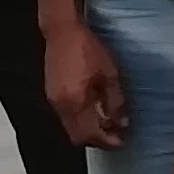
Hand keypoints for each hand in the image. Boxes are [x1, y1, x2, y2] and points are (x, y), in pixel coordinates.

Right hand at [43, 15, 126, 149]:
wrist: (62, 30)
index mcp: (75, 103)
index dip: (108, 142)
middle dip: (98, 140)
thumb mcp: (109, 74)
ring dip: (89, 131)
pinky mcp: (51, 94)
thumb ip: (116, 101)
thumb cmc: (86, 47)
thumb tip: (122, 121)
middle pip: (79, 138)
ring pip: (71, 129)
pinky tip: (93, 109)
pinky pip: (66, 117)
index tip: (122, 141)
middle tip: (116, 135)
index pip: (92, 135)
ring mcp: (54, 101)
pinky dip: (80, 120)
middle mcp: (61, 106)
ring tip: (107, 122)